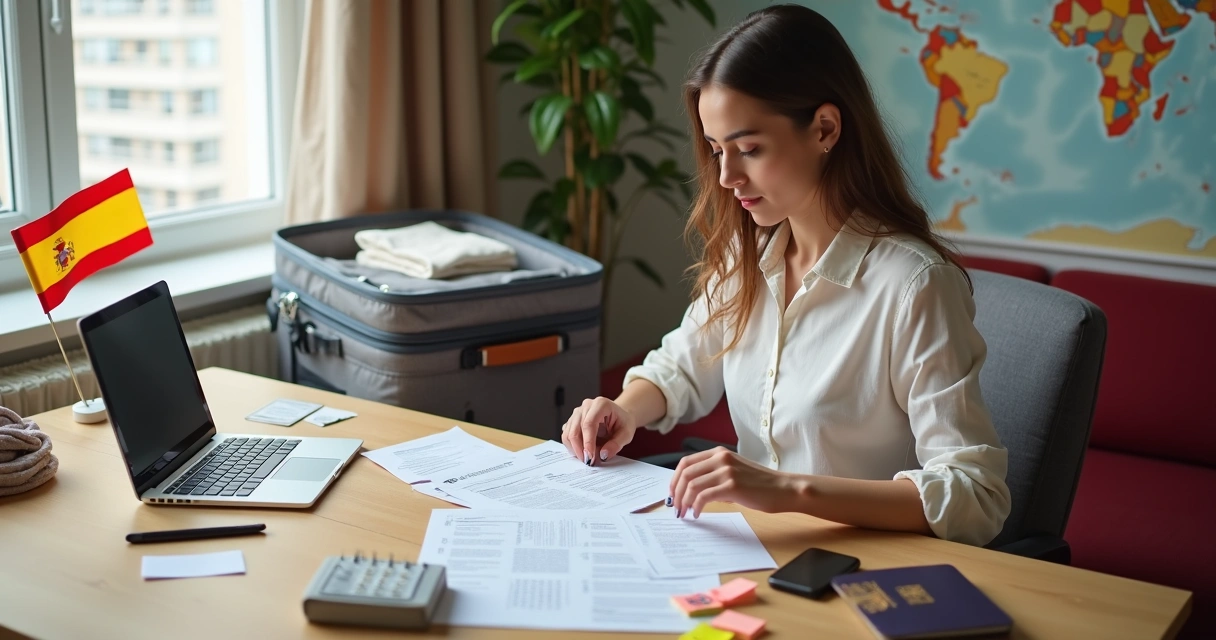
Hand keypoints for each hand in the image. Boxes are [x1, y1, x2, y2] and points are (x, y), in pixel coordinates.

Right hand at [561, 397, 637, 465]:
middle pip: (575, 430)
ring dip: (575, 449)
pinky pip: (566, 435)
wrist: (619, 415)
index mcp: (600, 404)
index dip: (588, 442)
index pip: (589, 424)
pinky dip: (572, 447)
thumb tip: (603, 455)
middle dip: (580, 449)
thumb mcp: (627, 433)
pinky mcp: (572, 421)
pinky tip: (583, 451)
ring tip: (587, 457)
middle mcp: (586, 406)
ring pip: (568, 434)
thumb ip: (616, 444)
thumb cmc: (623, 422)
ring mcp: (577, 413)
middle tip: (589, 462)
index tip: (590, 457)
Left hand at [670, 447, 796, 517]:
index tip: (672, 494)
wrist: (783, 489)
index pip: (685, 463)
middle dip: (676, 493)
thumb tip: (692, 491)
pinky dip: (696, 506)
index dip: (674, 480)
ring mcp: (726, 471)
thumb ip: (714, 476)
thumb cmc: (760, 485)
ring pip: (692, 485)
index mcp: (719, 453)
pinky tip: (698, 514)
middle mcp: (720, 458)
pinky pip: (704, 496)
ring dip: (684, 502)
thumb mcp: (734, 473)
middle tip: (676, 508)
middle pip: (685, 474)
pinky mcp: (732, 485)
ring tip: (685, 513)